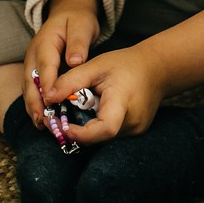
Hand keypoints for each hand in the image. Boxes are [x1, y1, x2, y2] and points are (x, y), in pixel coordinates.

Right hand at [23, 0, 99, 125]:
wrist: (69, 12)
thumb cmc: (77, 20)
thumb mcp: (82, 26)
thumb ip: (78, 43)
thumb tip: (75, 61)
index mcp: (46, 42)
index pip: (45, 66)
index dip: (47, 85)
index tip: (51, 102)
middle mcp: (34, 54)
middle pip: (31, 80)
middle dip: (35, 102)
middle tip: (43, 121)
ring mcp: (32, 62)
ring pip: (29, 87)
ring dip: (33, 106)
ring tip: (41, 125)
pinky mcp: (35, 70)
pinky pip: (33, 88)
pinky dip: (36, 103)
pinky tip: (43, 118)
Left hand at [49, 43, 165, 145]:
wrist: (157, 68)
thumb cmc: (126, 64)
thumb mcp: (97, 66)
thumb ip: (71, 81)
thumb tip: (47, 97)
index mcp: (124, 103)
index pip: (104, 128)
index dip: (82, 133)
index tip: (63, 126)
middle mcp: (133, 122)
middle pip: (99, 137)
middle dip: (78, 131)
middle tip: (61, 117)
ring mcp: (136, 130)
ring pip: (104, 138)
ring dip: (88, 129)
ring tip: (80, 110)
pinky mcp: (135, 133)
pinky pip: (111, 135)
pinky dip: (99, 127)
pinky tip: (96, 111)